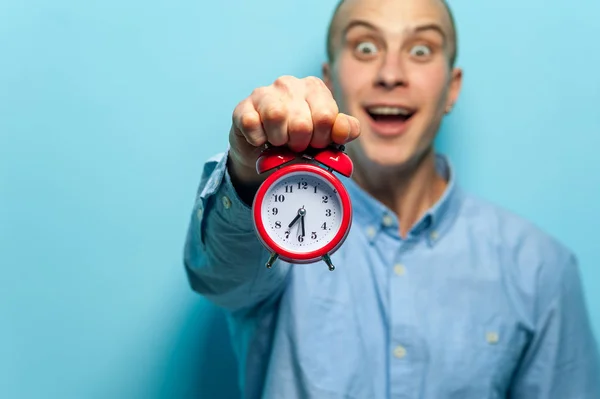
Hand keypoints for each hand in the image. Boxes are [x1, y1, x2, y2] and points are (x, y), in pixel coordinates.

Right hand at [228, 75, 360, 184]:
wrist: (264, 152)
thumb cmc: (299, 139)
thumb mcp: (327, 135)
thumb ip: (345, 130)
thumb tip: (344, 128)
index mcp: (314, 87)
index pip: (326, 117)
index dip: (321, 139)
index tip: (315, 143)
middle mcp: (289, 84)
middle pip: (302, 123)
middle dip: (300, 143)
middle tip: (295, 145)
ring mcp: (264, 93)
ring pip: (276, 117)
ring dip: (279, 140)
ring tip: (279, 141)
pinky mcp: (243, 107)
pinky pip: (252, 124)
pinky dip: (258, 140)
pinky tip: (261, 139)